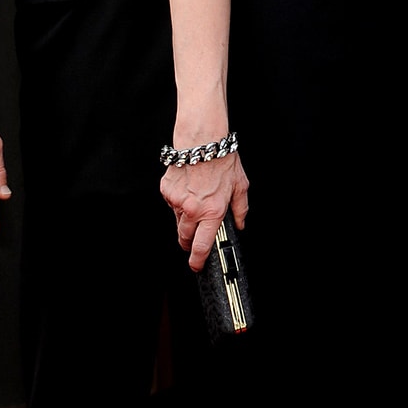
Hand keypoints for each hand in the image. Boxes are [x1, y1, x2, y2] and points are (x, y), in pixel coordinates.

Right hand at [160, 153, 249, 271]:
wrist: (202, 141)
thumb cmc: (222, 160)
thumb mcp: (240, 187)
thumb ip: (240, 210)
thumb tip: (240, 223)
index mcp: (212, 212)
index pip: (202, 246)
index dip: (198, 260)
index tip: (197, 266)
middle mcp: (192, 209)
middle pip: (184, 238)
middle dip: (189, 242)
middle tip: (196, 238)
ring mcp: (176, 201)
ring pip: (177, 221)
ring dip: (185, 220)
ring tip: (196, 203)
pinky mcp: (166, 191)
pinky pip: (171, 204)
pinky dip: (178, 202)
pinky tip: (188, 190)